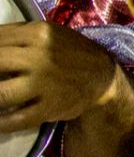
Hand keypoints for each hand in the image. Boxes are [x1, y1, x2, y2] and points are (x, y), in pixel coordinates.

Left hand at [0, 22, 122, 130]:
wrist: (102, 76)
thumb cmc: (69, 52)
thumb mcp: (48, 33)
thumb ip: (16, 35)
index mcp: (38, 33)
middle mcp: (40, 56)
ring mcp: (45, 83)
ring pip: (0, 95)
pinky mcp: (50, 107)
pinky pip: (15, 119)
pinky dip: (1, 123)